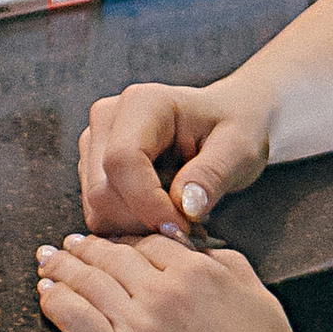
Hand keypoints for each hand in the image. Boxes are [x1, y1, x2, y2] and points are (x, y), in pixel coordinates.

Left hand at [34, 229, 317, 331]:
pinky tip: (47, 294)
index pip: (150, 241)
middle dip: (86, 248)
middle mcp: (163, 291)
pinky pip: (74, 317)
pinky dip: (56, 300)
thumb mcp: (262, 302)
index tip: (113, 244)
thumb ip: (230, 267)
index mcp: (200, 272)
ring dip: (62, 267)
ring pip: (87, 281)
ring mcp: (137, 325)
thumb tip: (202, 249)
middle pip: (112, 255)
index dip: (127, 240)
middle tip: (68, 246)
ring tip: (47, 262)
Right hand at [79, 81, 271, 232]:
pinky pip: (99, 214)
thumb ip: (212, 175)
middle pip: (103, 191)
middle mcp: (108, 118)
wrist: (227, 120)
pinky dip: (131, 226)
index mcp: (143, 103)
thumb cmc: (234, 128)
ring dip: (139, 226)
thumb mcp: (239, 148)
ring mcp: (95, 143)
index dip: (148, 203)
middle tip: (190, 228)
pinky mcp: (93, 168)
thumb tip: (185, 207)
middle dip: (145, 220)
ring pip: (97, 208)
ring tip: (180, 217)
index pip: (123, 161)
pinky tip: (163, 215)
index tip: (182, 227)